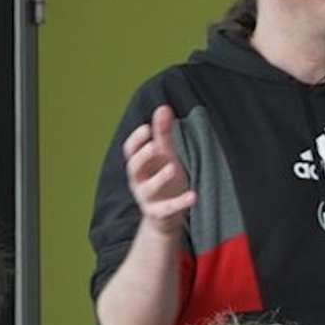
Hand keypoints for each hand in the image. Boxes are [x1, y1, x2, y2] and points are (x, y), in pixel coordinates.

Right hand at [123, 105, 196, 233]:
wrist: (164, 217)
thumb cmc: (163, 181)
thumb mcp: (164, 156)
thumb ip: (162, 134)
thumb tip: (163, 107)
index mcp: (138, 165)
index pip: (130, 151)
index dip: (136, 140)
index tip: (147, 128)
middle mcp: (138, 181)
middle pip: (133, 168)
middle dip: (143, 157)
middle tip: (154, 146)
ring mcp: (146, 199)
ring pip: (148, 189)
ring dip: (159, 178)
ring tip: (172, 168)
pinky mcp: (159, 214)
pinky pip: (168, 209)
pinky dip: (180, 203)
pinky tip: (194, 196)